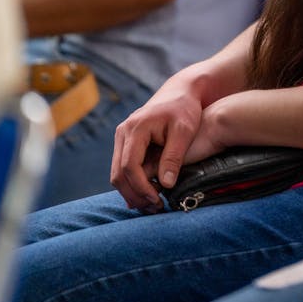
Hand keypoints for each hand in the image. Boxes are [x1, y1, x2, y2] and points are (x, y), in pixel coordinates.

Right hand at [111, 68, 212, 210]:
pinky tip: (150, 193)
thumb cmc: (185, 109)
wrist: (180, 92)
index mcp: (135, 128)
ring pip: (117, 173)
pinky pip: (123, 168)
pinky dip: (133, 183)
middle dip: (134, 195)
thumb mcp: (184, 131)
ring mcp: (122, 137)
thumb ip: (174, 156)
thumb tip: (166, 185)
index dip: (141, 188)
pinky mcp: (126, 142)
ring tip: (153, 205)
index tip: (158, 201)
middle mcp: (123, 132)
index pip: (129, 166)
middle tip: (155, 209)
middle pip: (118, 174)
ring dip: (132, 192)